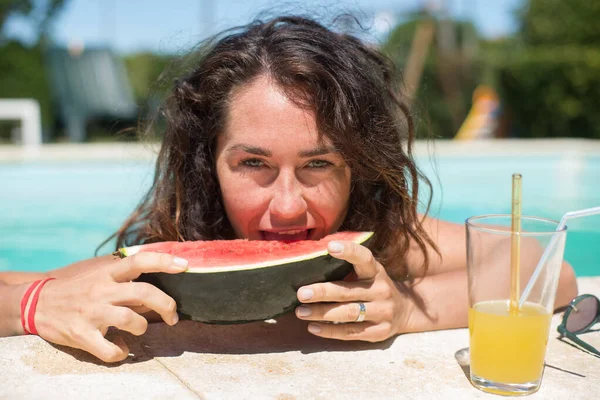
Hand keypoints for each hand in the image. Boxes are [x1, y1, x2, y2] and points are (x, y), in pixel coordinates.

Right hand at [33, 252, 187, 361]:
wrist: (35, 304)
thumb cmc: (76, 290)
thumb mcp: (99, 276)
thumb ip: (125, 279)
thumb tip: (156, 290)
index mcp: (107, 274)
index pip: (139, 261)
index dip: (164, 261)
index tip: (184, 265)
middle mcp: (101, 290)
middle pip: (144, 292)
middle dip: (167, 305)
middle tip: (173, 316)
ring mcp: (91, 312)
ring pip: (131, 319)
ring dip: (143, 326)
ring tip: (141, 328)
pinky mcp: (81, 334)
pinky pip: (110, 349)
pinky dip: (121, 352)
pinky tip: (121, 349)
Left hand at [294, 240, 412, 341]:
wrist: (405, 310)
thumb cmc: (374, 286)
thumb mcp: (368, 272)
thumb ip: (347, 267)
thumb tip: (310, 259)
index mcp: (376, 271)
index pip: (364, 258)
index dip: (349, 251)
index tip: (330, 246)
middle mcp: (381, 290)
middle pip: (348, 291)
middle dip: (322, 292)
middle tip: (301, 293)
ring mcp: (382, 312)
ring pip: (348, 313)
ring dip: (322, 313)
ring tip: (300, 312)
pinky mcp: (379, 332)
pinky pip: (351, 332)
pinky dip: (330, 330)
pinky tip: (313, 327)